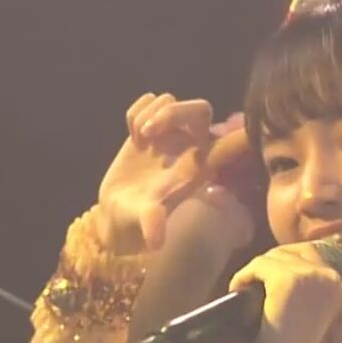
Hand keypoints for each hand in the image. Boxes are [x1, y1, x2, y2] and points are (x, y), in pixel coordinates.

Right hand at [96, 93, 254, 254]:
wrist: (117, 212)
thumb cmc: (138, 217)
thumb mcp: (146, 219)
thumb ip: (154, 222)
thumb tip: (156, 241)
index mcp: (201, 164)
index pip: (224, 137)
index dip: (221, 132)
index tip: (184, 135)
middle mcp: (189, 146)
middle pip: (199, 109)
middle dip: (172, 113)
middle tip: (148, 131)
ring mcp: (168, 134)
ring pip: (170, 100)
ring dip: (151, 112)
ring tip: (139, 138)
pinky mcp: (147, 128)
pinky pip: (148, 101)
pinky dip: (137, 111)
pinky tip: (132, 135)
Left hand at [227, 243, 341, 342]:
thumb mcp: (305, 309)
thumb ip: (300, 285)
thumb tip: (276, 259)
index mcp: (339, 283)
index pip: (308, 252)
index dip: (281, 261)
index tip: (263, 278)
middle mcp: (330, 276)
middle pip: (289, 251)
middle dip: (266, 265)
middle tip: (249, 285)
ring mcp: (310, 276)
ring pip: (271, 257)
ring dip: (253, 272)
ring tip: (242, 290)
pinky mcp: (287, 280)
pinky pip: (258, 265)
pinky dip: (243, 276)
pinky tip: (235, 290)